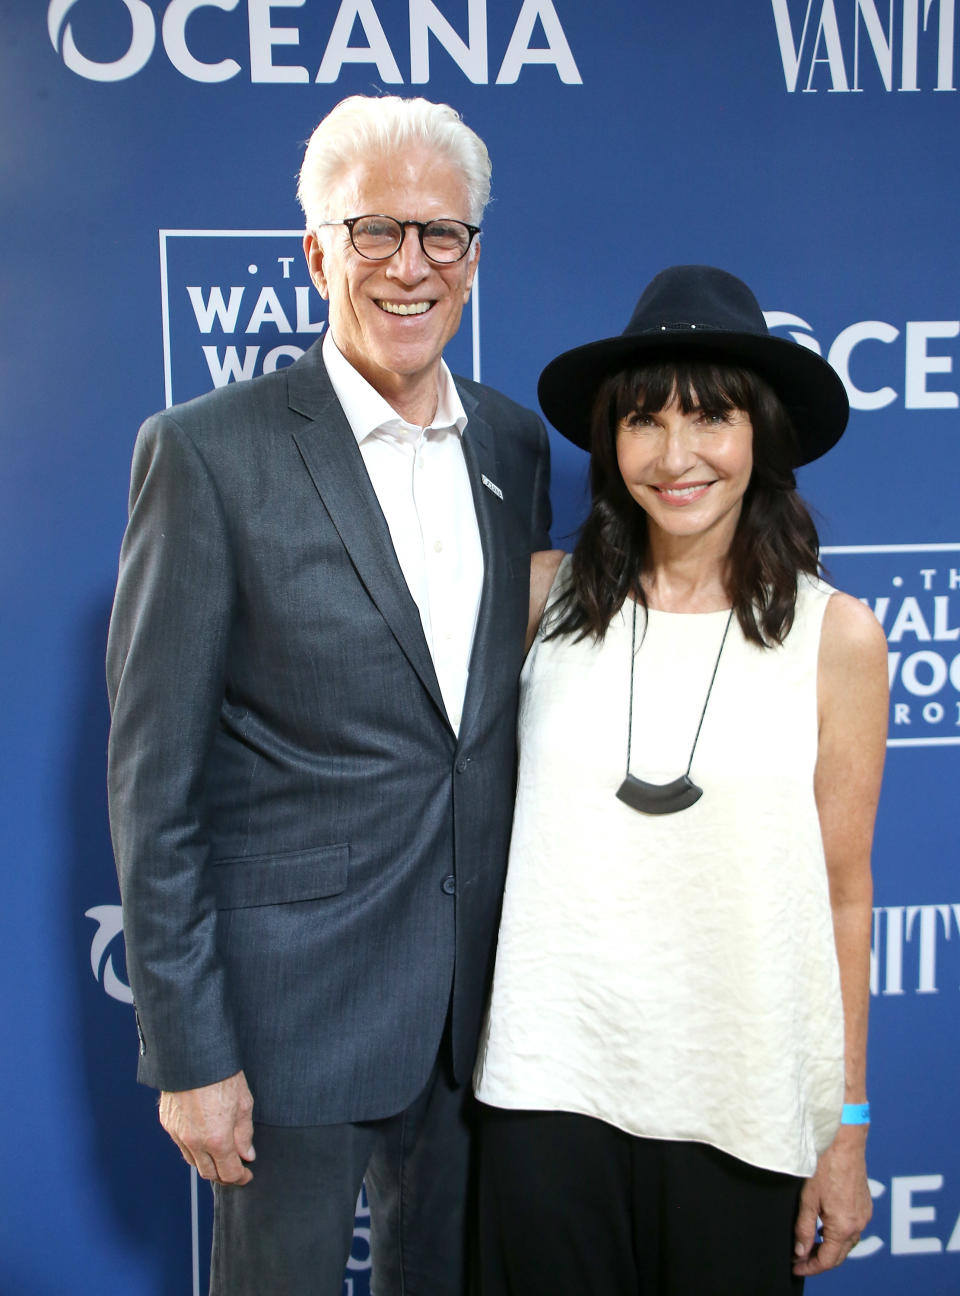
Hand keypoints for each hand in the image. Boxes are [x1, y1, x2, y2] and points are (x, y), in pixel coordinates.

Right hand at [159, 1070, 254, 1184]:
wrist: (192, 1055)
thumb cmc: (222, 1074)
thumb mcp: (244, 1103)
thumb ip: (244, 1133)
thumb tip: (246, 1154)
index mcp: (217, 1140)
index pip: (229, 1173)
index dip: (240, 1177)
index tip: (247, 1174)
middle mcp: (194, 1142)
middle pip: (209, 1173)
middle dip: (224, 1175)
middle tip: (235, 1168)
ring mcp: (178, 1134)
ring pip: (193, 1161)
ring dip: (207, 1163)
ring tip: (220, 1154)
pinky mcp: (167, 1123)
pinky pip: (181, 1145)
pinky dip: (193, 1148)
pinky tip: (203, 1139)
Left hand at [793, 1125, 870, 1274]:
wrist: (844, 1141)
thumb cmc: (826, 1164)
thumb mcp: (808, 1199)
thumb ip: (804, 1228)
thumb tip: (800, 1251)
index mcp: (844, 1226)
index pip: (828, 1260)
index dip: (810, 1267)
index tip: (796, 1267)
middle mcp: (859, 1224)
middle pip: (840, 1254)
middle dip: (820, 1260)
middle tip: (800, 1259)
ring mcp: (865, 1214)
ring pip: (848, 1242)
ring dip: (831, 1247)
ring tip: (810, 1244)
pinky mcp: (865, 1204)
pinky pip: (853, 1228)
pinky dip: (839, 1233)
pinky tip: (826, 1226)